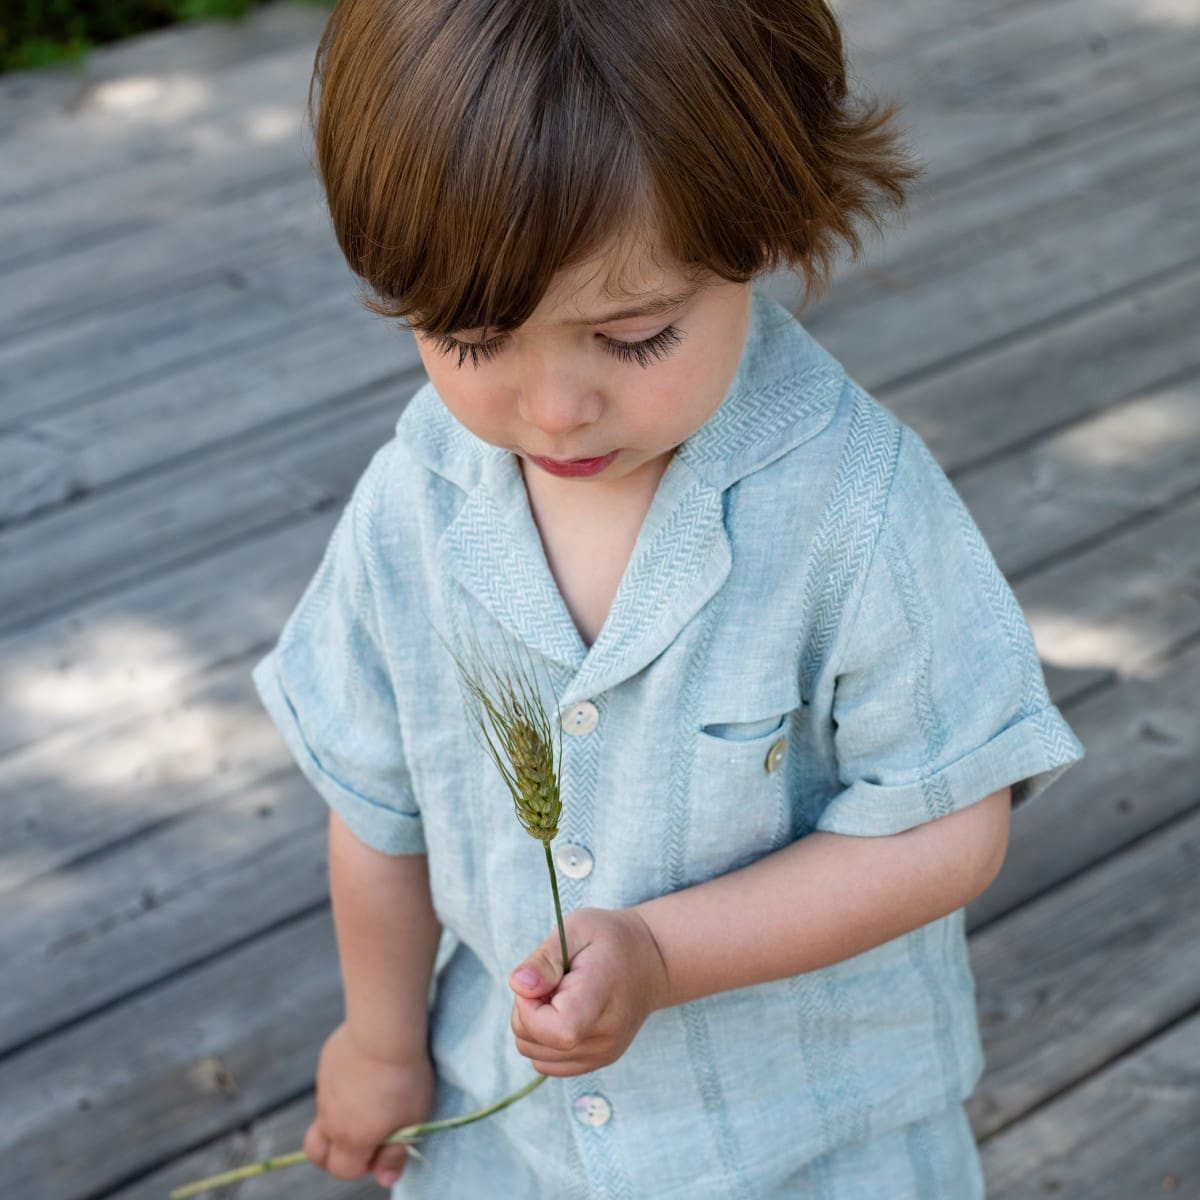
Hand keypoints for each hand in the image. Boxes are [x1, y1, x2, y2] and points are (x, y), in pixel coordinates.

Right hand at [303, 1021, 435, 1187]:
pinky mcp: (326, 1064)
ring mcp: (324, 1090)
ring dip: (341, 1117)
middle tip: (365, 1136)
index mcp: (350, 1139)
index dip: (364, 1166)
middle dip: (335, 1155)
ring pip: (324, 1116)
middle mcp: (330, 1118)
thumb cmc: (405, 1079)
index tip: (384, 1146)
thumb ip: (395, 1154)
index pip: (343, 1171)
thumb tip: (385, 1179)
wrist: (384, 1029)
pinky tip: (369, 1068)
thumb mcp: (412, 1121)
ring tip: (374, 1095)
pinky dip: (343, 1087)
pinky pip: (330, 1086)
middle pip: (317, 1152)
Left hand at [508, 907, 668, 1075]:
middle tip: (553, 981)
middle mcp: (604, 1037)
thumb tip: (518, 987)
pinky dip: (542, 1040)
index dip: (530, 1008)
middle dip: (527, 1008)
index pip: (558, 1031)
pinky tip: (562, 1012)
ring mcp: (601, 1055)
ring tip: (560, 996)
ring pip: (533, 1054)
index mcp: (601, 998)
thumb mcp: (577, 928)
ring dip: (533, 1024)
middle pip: (533, 1042)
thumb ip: (544, 959)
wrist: (651, 962)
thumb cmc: (610, 940)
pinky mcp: (595, 1063)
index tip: (541, 981)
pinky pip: (546, 1063)